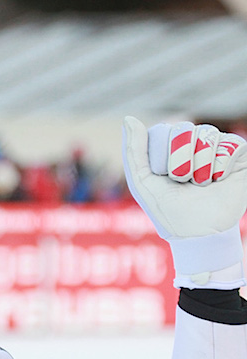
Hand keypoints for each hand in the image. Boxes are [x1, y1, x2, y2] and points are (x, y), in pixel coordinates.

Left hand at [122, 116, 246, 288]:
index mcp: (168, 148)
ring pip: (207, 135)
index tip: (164, 176)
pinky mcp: (238, 154)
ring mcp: (215, 147)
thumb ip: (134, 151)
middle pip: (184, 129)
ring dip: (200, 166)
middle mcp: (192, 144)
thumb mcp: (142, 181)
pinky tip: (218, 179)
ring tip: (201, 183)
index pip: (163, 129)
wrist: (199, 233)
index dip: (162, 154)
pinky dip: (220, 166)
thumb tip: (129, 119)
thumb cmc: (167, 210)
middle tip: (183, 180)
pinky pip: (231, 143)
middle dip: (180, 161)